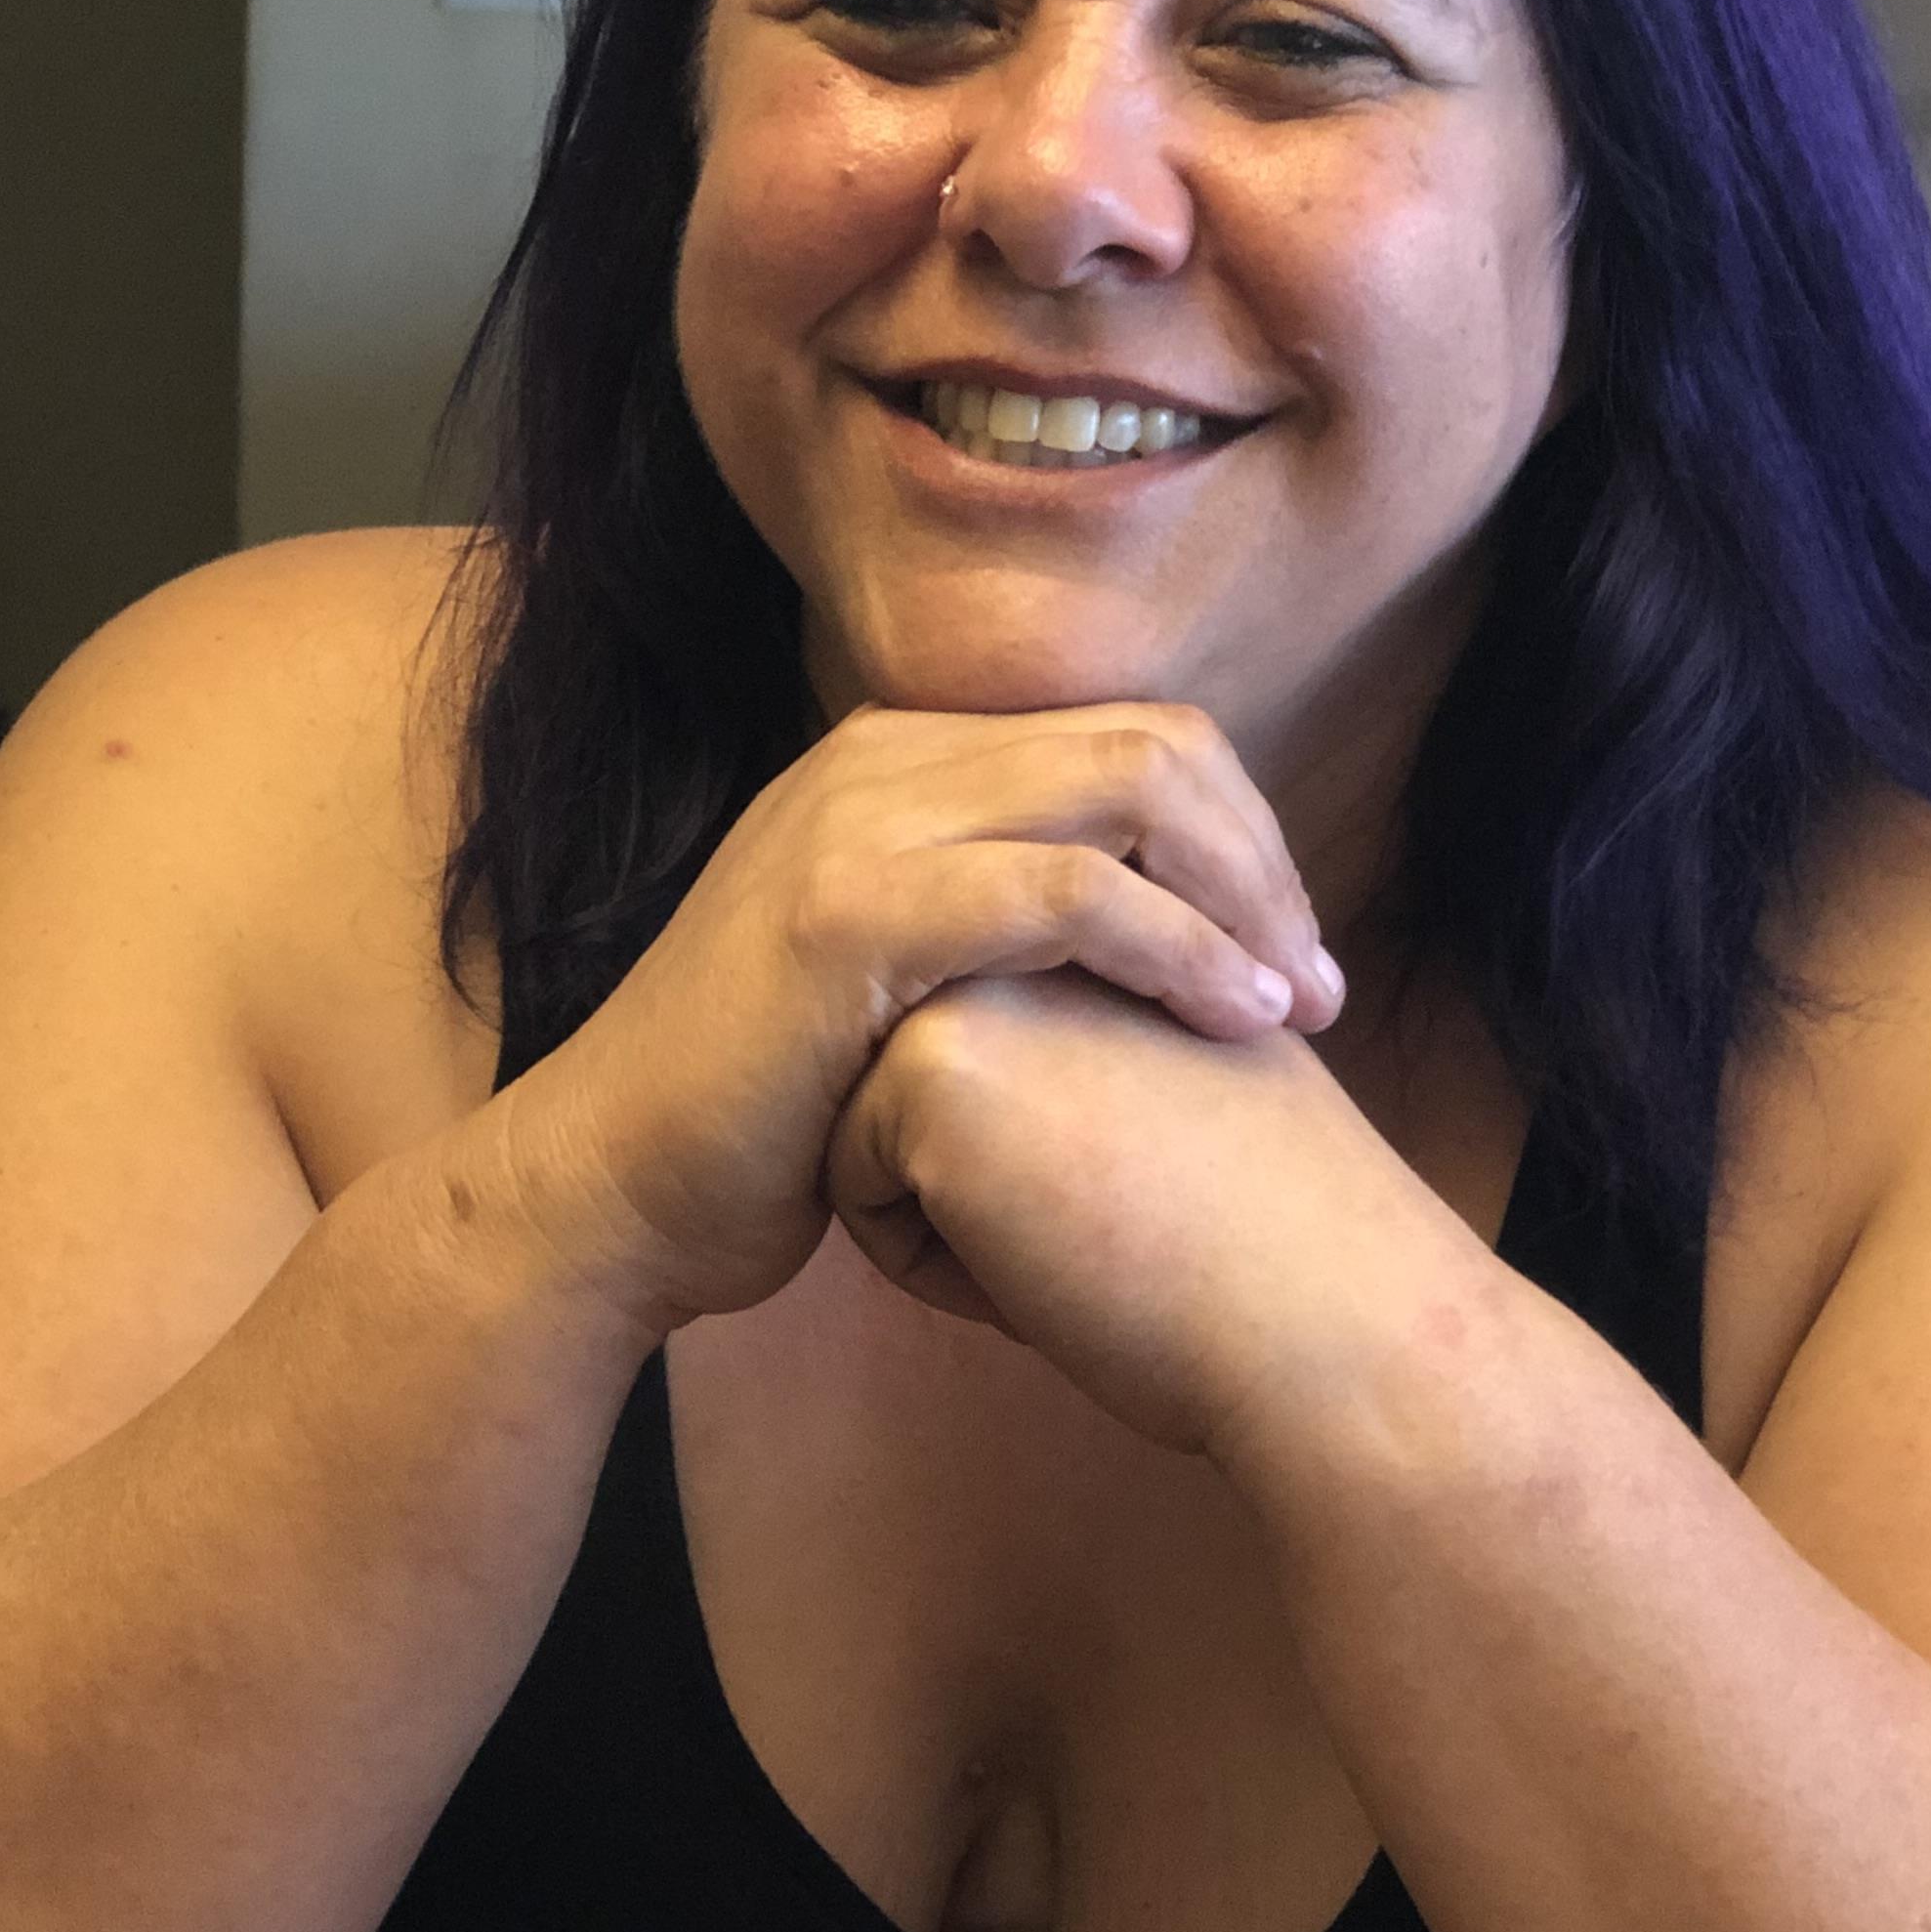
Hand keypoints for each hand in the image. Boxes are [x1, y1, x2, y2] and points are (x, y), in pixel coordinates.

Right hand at [471, 704, 1341, 1333]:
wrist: (609, 1193)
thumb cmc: (770, 1120)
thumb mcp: (903, 987)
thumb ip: (998, 928)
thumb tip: (1149, 936)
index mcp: (901, 765)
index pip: (1130, 738)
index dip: (1240, 838)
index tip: (1292, 957)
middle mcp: (880, 763)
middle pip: (1150, 745)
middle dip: (1263, 861)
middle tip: (1320, 986)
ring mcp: (858, 826)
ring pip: (1126, 791)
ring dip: (1244, 899)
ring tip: (1299, 1007)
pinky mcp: (849, 914)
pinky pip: (1065, 891)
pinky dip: (1175, 947)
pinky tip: (1232, 1021)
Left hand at [825, 970, 1479, 1454]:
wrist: (1332, 1311)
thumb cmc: (1274, 1228)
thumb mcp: (1184, 1065)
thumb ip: (1093, 1022)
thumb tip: (994, 1074)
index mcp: (1096, 910)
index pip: (984, 1055)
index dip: (1061, 1153)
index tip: (1173, 1173)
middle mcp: (1027, 919)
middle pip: (918, 1085)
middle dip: (997, 1178)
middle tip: (1139, 1205)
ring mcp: (972, 977)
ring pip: (875, 1133)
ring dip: (966, 1217)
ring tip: (1098, 1223)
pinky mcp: (928, 1068)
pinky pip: (854, 1191)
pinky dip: (940, 1263)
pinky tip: (1052, 1260)